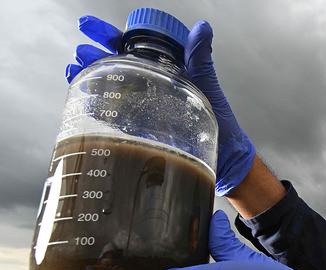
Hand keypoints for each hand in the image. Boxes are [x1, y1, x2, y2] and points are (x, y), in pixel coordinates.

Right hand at [67, 16, 254, 196]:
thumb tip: (202, 28)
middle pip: (117, 66)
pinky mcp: (143, 133)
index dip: (111, 36)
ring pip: (112, 89)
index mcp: (168, 73)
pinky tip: (84, 102)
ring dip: (91, 78)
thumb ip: (201, 61)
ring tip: (76, 70)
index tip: (91, 28)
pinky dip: (97, 109)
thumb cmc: (223, 125)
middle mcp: (154, 89)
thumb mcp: (209, 89)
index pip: (134, 48)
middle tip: (79, 52)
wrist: (226, 162)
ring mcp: (146, 110)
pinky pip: (115, 118)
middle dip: (94, 56)